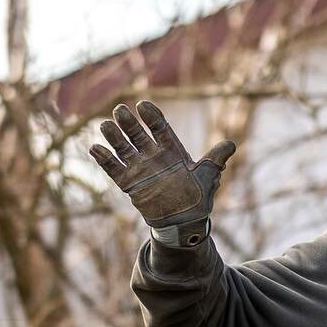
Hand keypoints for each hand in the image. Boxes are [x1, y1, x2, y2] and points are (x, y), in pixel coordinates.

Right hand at [90, 100, 235, 246]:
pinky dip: (105, 160)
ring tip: (104, 125)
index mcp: (171, 150)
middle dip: (128, 123)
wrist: (184, 221)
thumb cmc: (197, 196)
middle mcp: (153, 155)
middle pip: (138, 135)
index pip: (159, 128)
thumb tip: (231, 144)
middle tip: (119, 110)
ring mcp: (139, 168)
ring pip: (123, 149)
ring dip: (114, 137)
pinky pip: (114, 170)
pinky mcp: (129, 183)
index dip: (151, 117)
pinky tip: (95, 148)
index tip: (143, 105)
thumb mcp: (207, 176)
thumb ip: (215, 159)